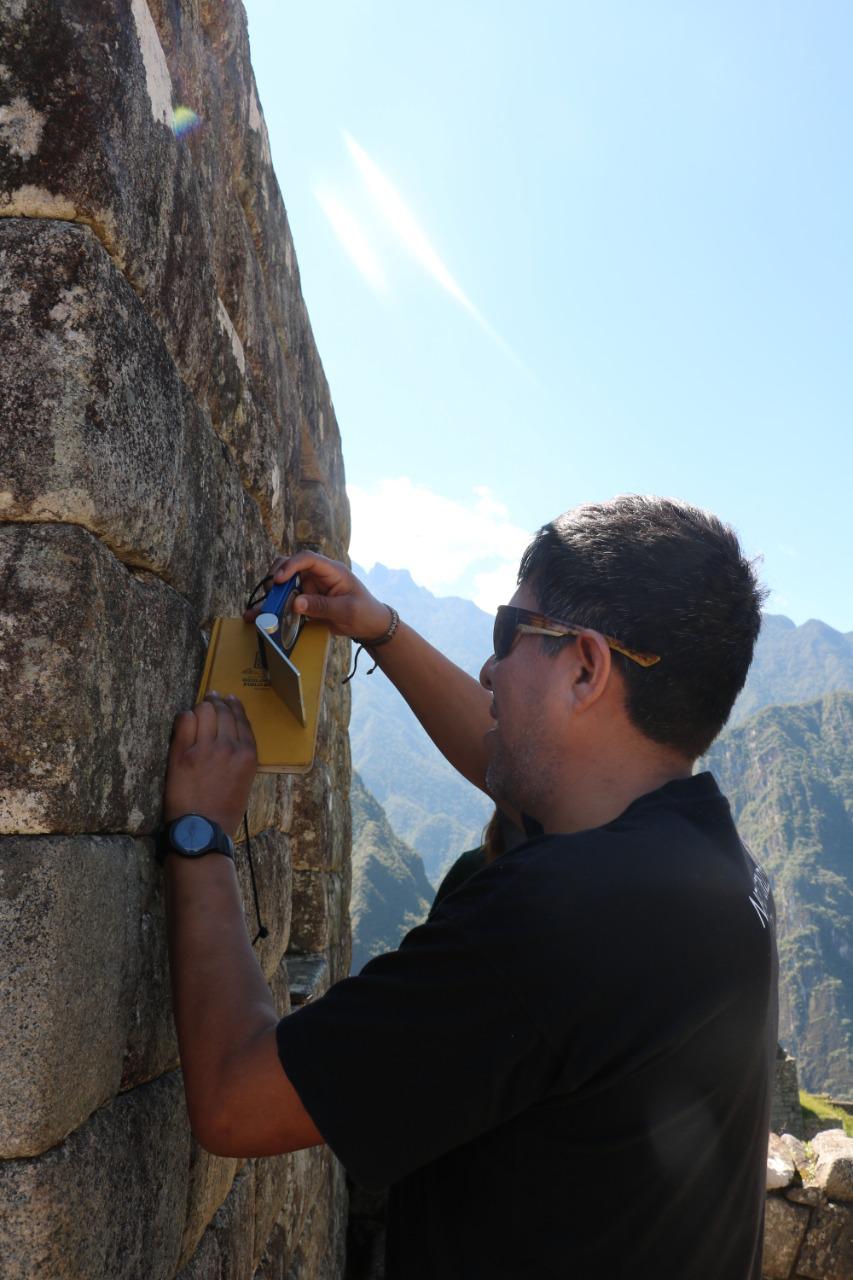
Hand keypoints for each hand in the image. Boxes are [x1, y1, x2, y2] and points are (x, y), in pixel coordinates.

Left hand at [164, 694, 257, 835]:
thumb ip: (241, 758)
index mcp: (248, 755)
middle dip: (217, 702)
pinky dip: (185, 717)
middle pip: (223, 711)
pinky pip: (184, 721)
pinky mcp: (183, 753)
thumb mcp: (245, 782)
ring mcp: (205, 748)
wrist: (201, 830)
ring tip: (198, 708)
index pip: (242, 720)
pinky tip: (185, 720)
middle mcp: (229, 747)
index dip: (234, 706)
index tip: (229, 698)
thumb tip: (230, 739)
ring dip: (201, 708)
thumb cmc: (224, 812)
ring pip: (204, 711)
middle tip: (211, 697)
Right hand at [243, 551, 391, 640]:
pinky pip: (287, 601)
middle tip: (270, 595)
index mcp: (332, 570)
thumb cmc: (364, 613)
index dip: (291, 565)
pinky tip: (257, 617)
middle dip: (275, 578)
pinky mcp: (306, 600)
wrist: (371, 627)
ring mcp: (311, 587)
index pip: (308, 558)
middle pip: (290, 566)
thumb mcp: (346, 611)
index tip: (279, 580)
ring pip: (284, 584)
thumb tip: (295, 603)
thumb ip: (321, 606)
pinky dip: (273, 608)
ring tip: (258, 611)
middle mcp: (318, 575)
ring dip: (270, 595)